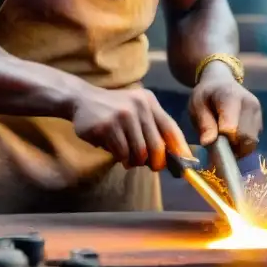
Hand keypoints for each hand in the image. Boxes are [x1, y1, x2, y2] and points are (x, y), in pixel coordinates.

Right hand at [71, 87, 190, 170]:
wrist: (82, 99)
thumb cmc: (114, 110)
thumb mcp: (137, 110)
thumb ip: (155, 128)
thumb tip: (177, 157)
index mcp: (149, 102)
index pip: (171, 129)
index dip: (180, 150)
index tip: (183, 167)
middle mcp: (139, 106)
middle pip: (157, 146)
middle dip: (155, 162)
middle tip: (149, 165)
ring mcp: (123, 115)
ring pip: (139, 153)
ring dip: (134, 161)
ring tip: (127, 156)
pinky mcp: (107, 126)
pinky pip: (121, 153)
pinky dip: (120, 157)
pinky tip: (114, 150)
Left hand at [189, 61, 261, 156]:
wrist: (221, 83)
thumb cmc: (206, 95)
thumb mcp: (196, 105)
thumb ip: (203, 122)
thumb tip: (208, 142)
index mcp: (231, 96)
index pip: (232, 126)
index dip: (222, 138)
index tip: (211, 139)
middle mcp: (250, 104)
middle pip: (245, 137)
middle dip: (231, 146)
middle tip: (217, 141)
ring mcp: (258, 113)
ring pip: (251, 142)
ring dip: (237, 147)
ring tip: (224, 138)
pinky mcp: (261, 122)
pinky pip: (253, 142)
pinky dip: (242, 145)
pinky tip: (232, 136)